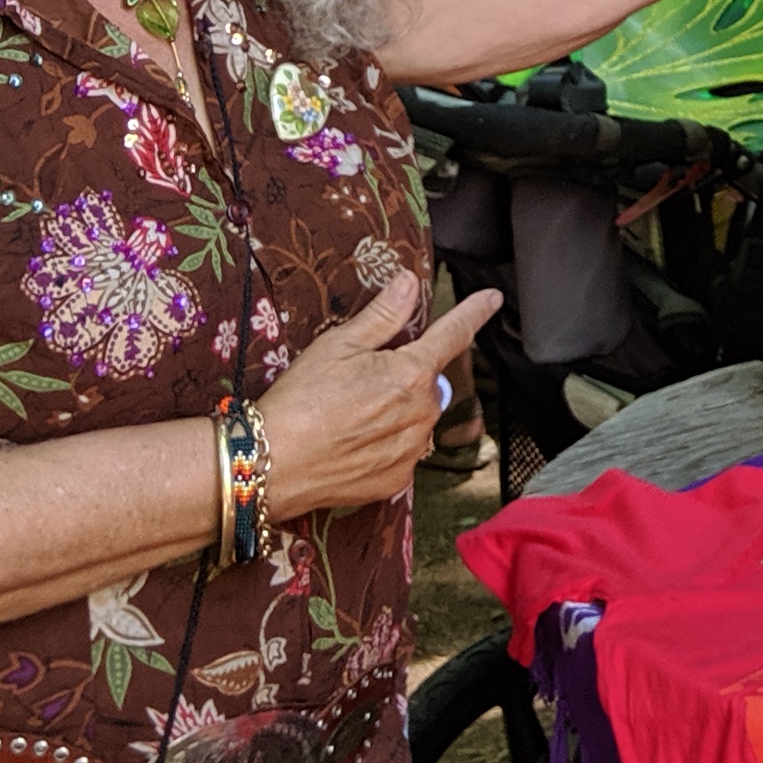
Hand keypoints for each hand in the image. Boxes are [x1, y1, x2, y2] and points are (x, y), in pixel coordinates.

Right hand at [247, 273, 498, 519]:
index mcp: (410, 373)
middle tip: (360, 381)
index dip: (474, 313)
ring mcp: (412, 450)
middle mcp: (421, 413)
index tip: (492, 300)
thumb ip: (383, 315)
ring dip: (397, 411)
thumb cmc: (299, 401)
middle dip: (406, 375)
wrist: (271, 465)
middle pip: (428, 381)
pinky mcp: (397, 479)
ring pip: (417, 418)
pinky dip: (386, 444)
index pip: (453, 335)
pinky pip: (404, 451)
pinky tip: (352, 442)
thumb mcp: (338, 345)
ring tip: (349, 415)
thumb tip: (409, 284)